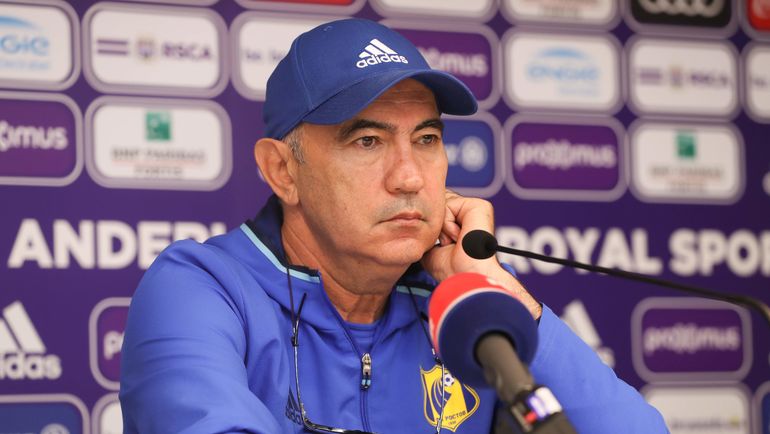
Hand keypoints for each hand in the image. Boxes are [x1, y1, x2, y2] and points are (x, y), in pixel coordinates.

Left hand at [421, 190, 541, 318]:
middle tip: (448, 245)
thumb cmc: (451, 269)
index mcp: (460, 223)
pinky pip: (449, 205)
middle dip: (435, 226)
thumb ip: (425, 229)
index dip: (429, 225)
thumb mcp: (430, 246)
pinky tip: (459, 237)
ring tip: (454, 242)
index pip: (436, 210)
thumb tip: (415, 218)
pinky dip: (448, 224)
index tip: (440, 245)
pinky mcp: (479, 206)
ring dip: (442, 228)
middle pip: (437, 203)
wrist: (464, 276)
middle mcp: (468, 215)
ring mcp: (474, 209)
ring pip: (442, 203)